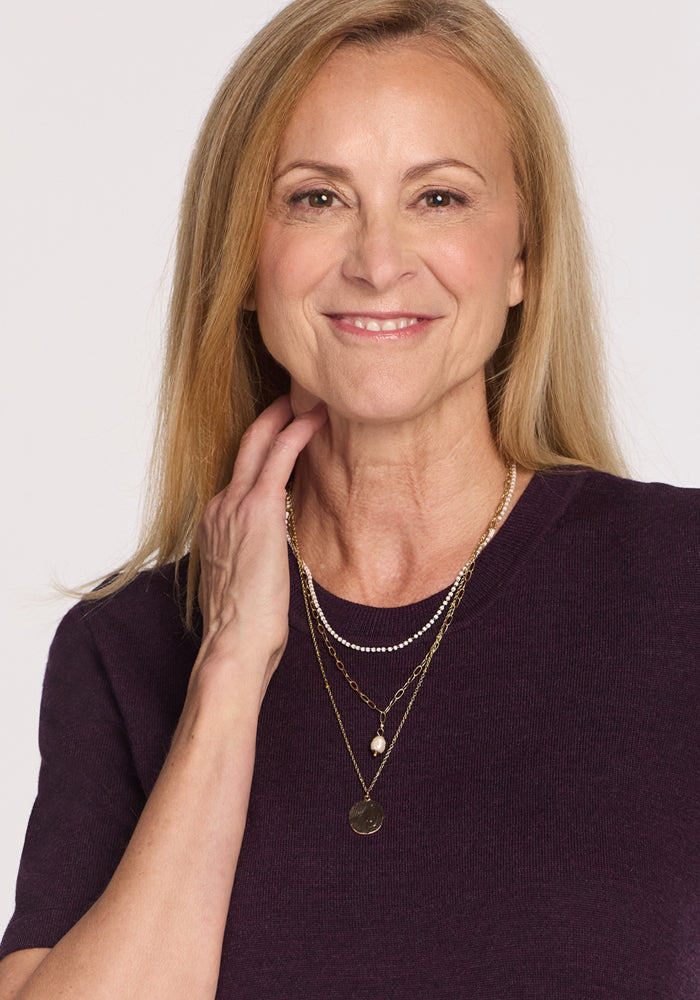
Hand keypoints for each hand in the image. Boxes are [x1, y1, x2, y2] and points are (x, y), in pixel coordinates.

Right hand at [193, 395, 326, 705]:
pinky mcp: (257, 508)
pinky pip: (279, 457)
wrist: (233, 644)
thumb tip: (276, 555)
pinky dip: (297, 432)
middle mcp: (219, 507)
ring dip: (285, 418)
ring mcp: (233, 505)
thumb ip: (257, 556)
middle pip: (244, 449)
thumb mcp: (247, 582)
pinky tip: (317, 418)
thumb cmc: (245, 627)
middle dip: (269, 420)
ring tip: (312, 400)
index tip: (284, 438)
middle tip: (293, 397)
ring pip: (259, 445)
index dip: (263, 452)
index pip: (241, 475)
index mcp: (216, 524)